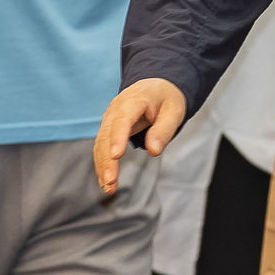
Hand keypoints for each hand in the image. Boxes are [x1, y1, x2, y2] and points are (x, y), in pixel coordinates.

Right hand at [93, 78, 186, 193]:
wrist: (155, 87)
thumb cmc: (166, 99)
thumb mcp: (174, 111)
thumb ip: (164, 130)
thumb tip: (154, 151)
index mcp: (133, 100)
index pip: (123, 119)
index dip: (118, 137)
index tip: (116, 155)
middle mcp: (115, 109)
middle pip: (107, 135)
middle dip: (107, 160)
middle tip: (111, 181)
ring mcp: (109, 119)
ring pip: (100, 143)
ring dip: (102, 166)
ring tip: (108, 187)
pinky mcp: (108, 129)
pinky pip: (100, 147)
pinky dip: (101, 163)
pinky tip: (105, 180)